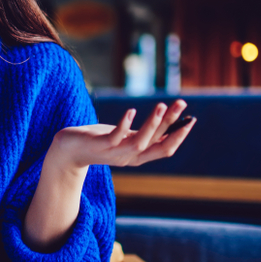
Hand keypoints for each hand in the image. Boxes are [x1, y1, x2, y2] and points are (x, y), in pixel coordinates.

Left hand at [47, 100, 195, 169]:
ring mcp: (114, 152)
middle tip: (181, 104)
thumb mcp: (124, 138)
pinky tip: (132, 111)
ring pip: (139, 142)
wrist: (69, 150)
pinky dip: (125, 124)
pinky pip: (115, 137)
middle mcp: (129, 157)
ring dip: (152, 124)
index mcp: (138, 156)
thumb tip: (165, 123)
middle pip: (156, 144)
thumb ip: (142, 134)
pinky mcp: (100, 145)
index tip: (192, 119)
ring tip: (162, 106)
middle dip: (171, 125)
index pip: (165, 149)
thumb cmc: (99, 141)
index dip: (179, 136)